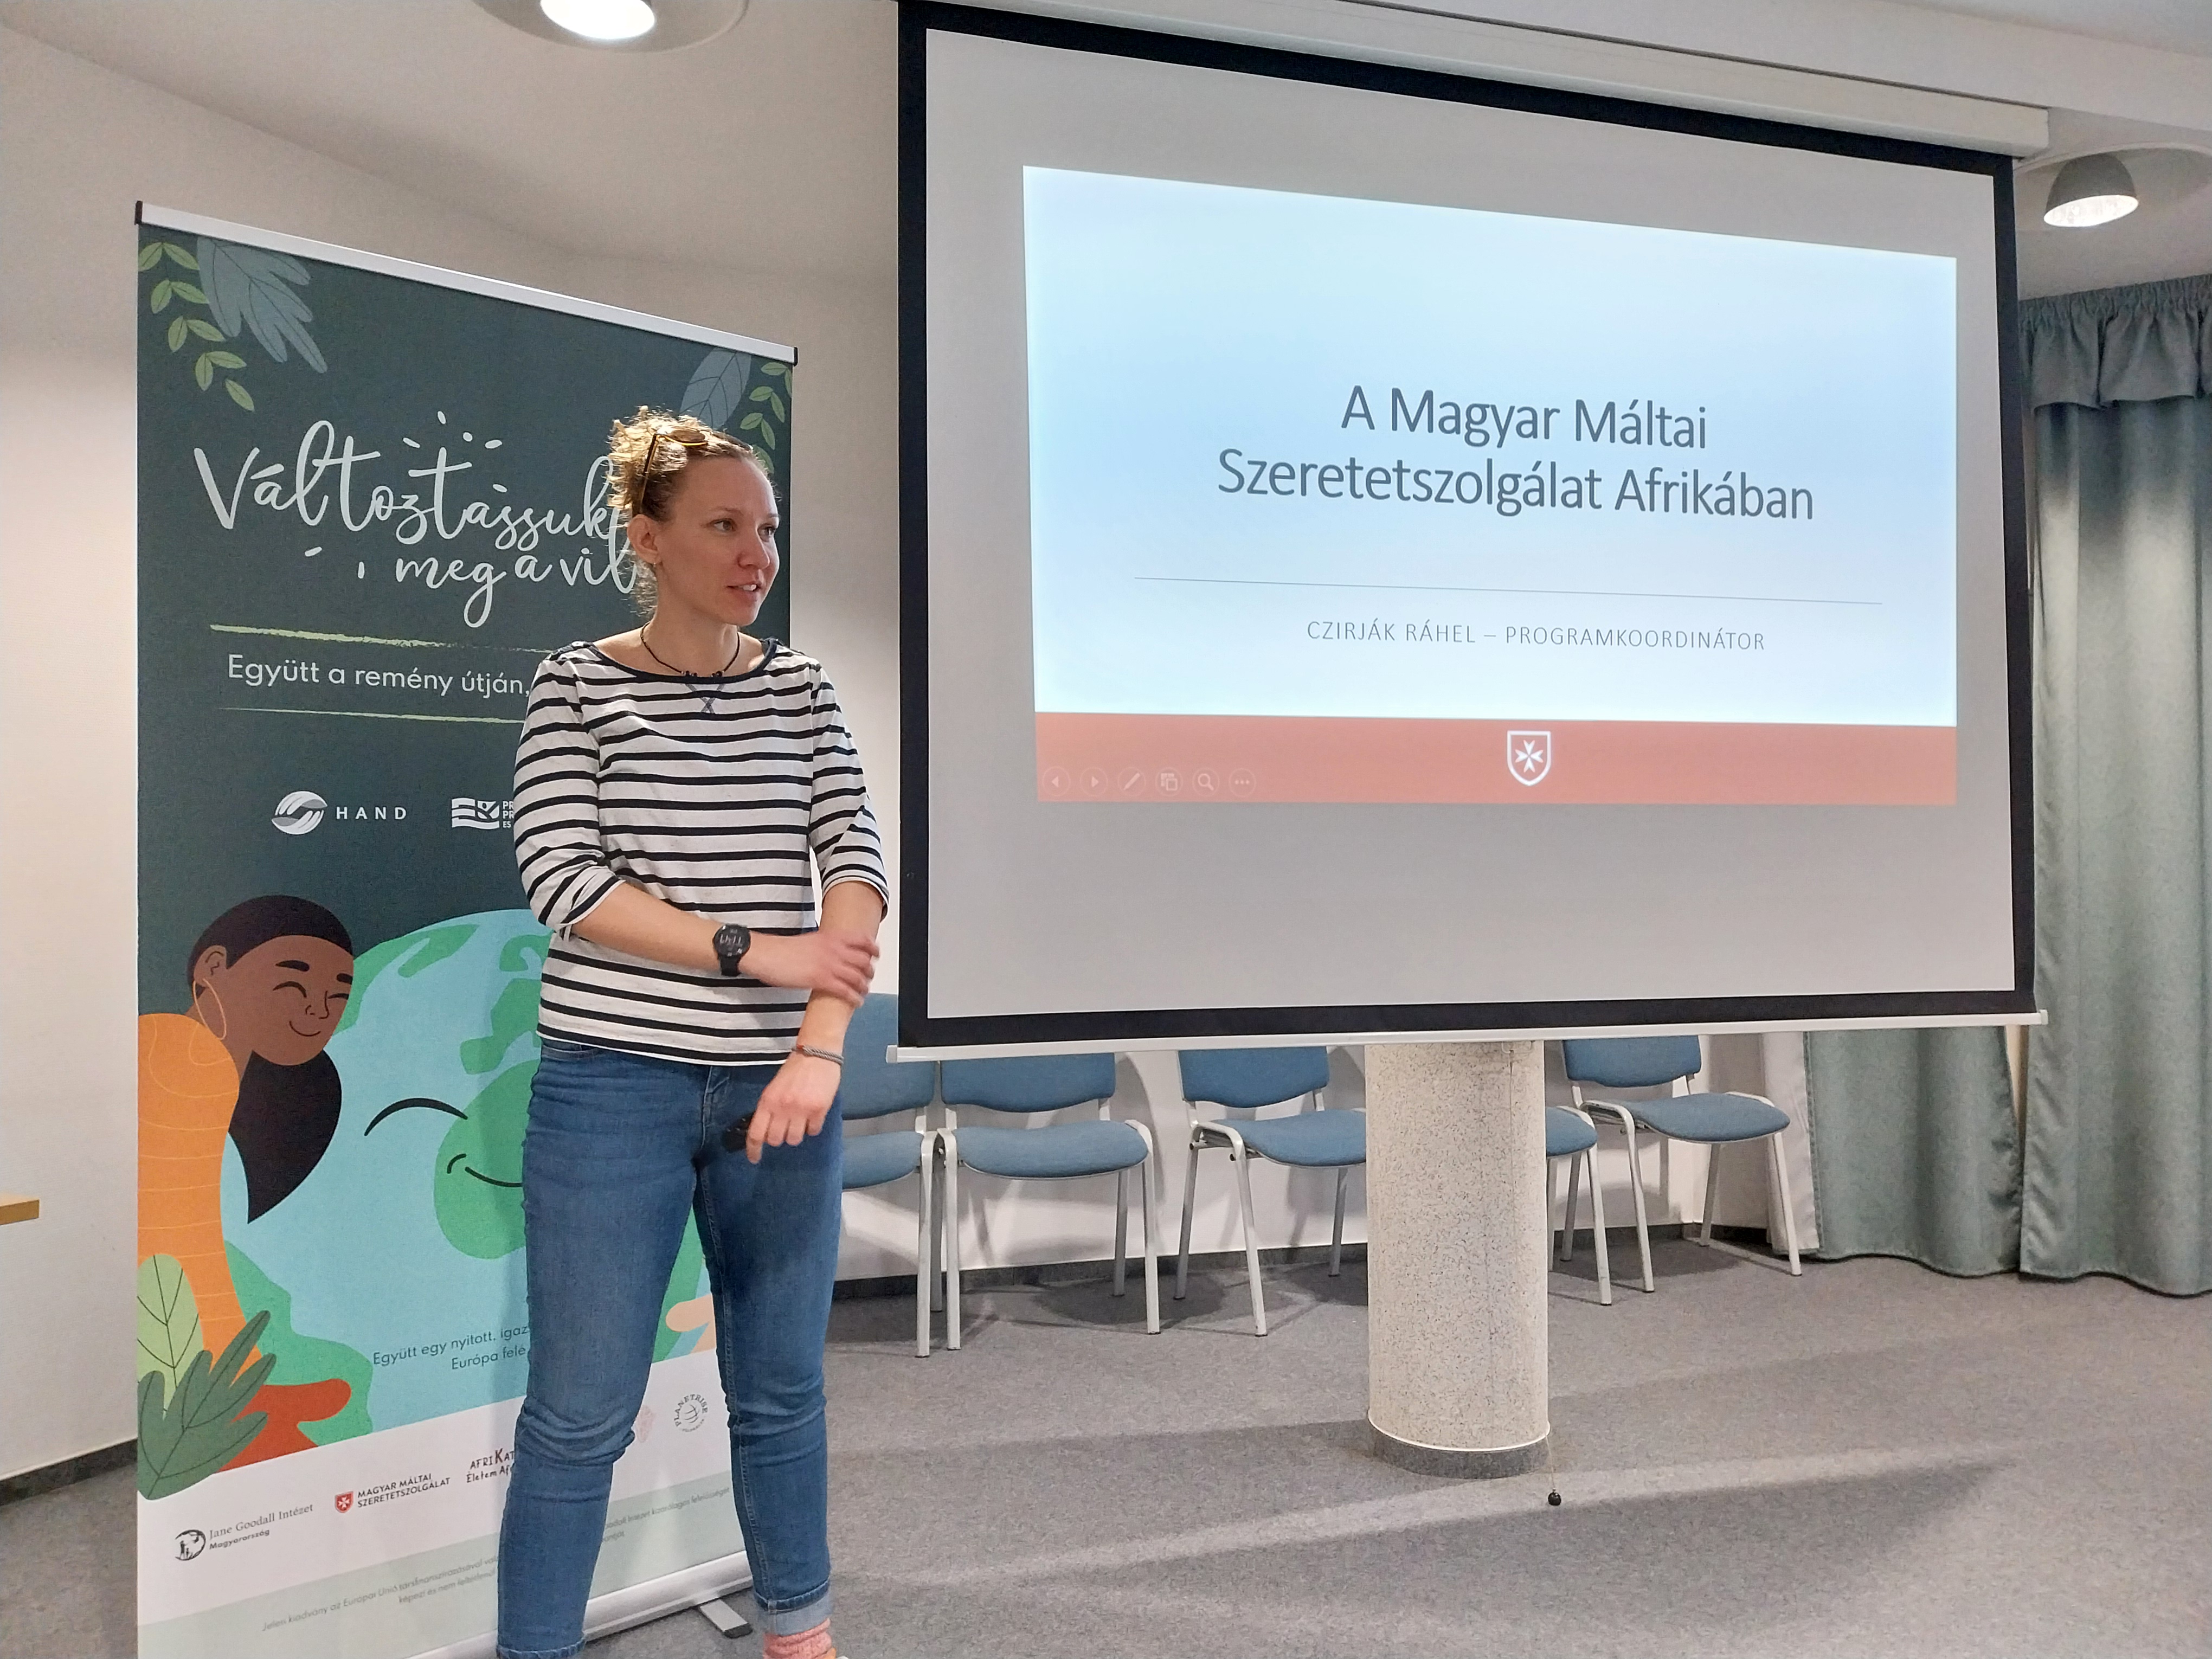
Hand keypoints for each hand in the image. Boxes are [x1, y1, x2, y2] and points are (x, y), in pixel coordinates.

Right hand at [740, 930, 876, 1003]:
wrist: (766, 954)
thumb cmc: (783, 949)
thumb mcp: (810, 940)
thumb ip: (826, 945)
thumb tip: (835, 953)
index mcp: (831, 937)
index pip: (862, 939)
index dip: (873, 948)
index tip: (876, 955)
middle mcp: (833, 948)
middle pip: (863, 960)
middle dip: (870, 971)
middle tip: (869, 978)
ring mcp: (828, 964)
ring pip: (857, 977)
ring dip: (864, 986)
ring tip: (863, 992)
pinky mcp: (820, 979)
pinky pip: (845, 990)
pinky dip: (854, 997)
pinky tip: (856, 1002)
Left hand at [745, 1052, 840, 1162]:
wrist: (817, 1053)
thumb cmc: (794, 1070)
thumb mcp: (774, 1088)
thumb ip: (770, 1108)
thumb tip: (767, 1130)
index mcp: (768, 1101)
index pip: (756, 1133)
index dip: (753, 1150)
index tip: (754, 1159)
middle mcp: (783, 1108)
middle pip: (776, 1140)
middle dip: (779, 1138)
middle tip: (784, 1128)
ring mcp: (802, 1110)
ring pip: (794, 1139)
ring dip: (796, 1134)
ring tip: (800, 1121)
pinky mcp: (819, 1110)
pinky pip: (813, 1131)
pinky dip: (812, 1128)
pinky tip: (813, 1116)